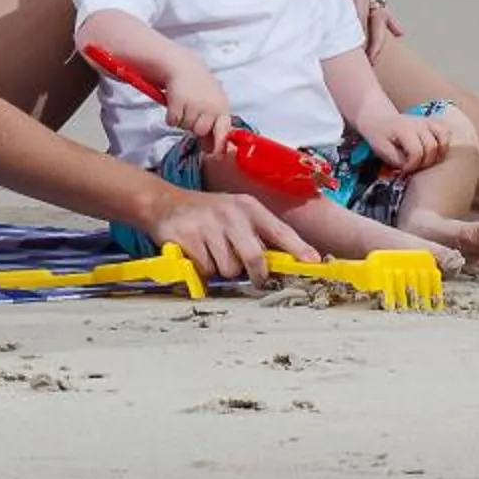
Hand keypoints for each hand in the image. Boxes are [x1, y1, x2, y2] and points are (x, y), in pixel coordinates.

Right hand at [139, 183, 317, 283]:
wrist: (164, 202)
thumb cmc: (208, 214)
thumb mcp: (235, 214)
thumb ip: (258, 235)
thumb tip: (285, 263)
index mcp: (248, 208)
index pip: (280, 231)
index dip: (298, 249)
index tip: (314, 262)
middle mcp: (232, 214)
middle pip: (255, 259)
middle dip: (255, 274)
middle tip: (251, 276)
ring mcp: (209, 226)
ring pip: (229, 269)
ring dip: (223, 270)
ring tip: (214, 253)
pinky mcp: (190, 239)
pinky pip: (207, 271)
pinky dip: (203, 270)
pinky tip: (198, 253)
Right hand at [165, 67, 234, 153]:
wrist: (183, 66)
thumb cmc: (200, 88)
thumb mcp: (213, 104)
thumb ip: (215, 125)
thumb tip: (214, 150)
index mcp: (222, 107)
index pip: (224, 131)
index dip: (220, 145)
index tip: (217, 155)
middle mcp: (210, 106)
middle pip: (200, 132)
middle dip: (194, 127)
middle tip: (192, 113)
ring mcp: (194, 104)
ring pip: (185, 127)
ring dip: (182, 121)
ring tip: (184, 106)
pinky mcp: (177, 102)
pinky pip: (172, 122)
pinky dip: (171, 116)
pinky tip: (175, 104)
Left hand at [369, 112, 446, 175]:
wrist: (378, 119)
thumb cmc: (379, 136)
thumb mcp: (381, 149)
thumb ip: (396, 160)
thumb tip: (411, 168)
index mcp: (403, 129)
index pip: (416, 151)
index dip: (412, 165)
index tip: (404, 170)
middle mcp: (418, 123)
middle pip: (431, 147)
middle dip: (424, 162)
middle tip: (414, 167)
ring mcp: (426, 121)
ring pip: (443, 137)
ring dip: (438, 153)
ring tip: (427, 161)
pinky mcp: (432, 122)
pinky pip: (446, 131)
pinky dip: (445, 142)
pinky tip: (436, 151)